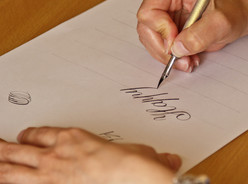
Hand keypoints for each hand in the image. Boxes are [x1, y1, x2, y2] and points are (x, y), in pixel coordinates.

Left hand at [0, 127, 180, 183]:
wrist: (132, 178)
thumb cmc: (131, 164)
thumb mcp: (137, 151)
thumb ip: (141, 154)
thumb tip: (165, 158)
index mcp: (73, 137)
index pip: (40, 133)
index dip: (30, 136)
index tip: (26, 138)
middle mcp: (56, 152)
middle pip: (19, 148)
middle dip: (3, 147)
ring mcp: (49, 173)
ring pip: (10, 167)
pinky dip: (9, 180)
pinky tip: (5, 178)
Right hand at [137, 0, 247, 71]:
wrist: (238, 15)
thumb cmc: (232, 11)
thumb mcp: (222, 22)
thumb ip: (201, 34)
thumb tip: (178, 48)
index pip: (149, 12)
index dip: (161, 32)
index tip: (177, 44)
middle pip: (146, 28)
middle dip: (164, 49)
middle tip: (183, 61)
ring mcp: (161, 10)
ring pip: (150, 39)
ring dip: (168, 55)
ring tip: (189, 60)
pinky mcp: (164, 24)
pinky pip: (158, 44)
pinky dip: (171, 56)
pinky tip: (187, 57)